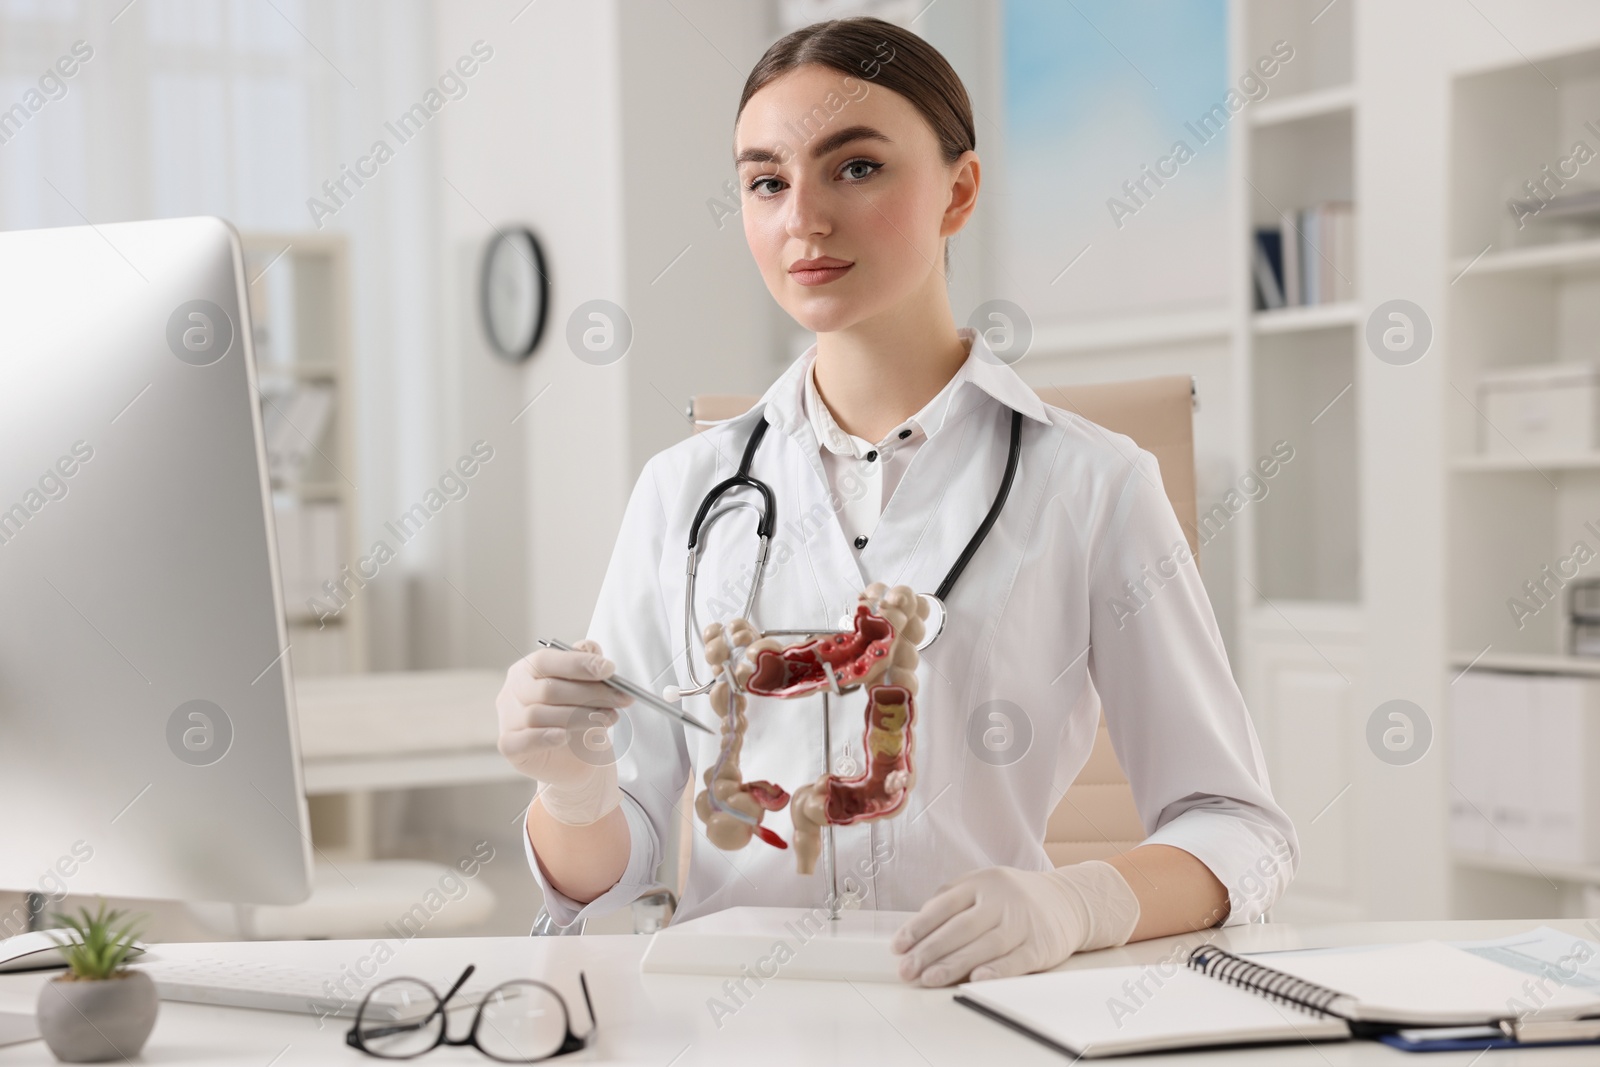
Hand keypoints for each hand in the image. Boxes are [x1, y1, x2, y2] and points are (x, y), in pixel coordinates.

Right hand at [496, 639, 630, 823]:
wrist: (577, 759)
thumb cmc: (579, 715)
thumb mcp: (588, 687)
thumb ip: (586, 665)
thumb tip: (590, 648)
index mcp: (527, 669)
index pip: (545, 660)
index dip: (577, 663)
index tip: (609, 669)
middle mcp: (513, 691)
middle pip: (547, 689)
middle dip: (590, 693)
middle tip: (621, 698)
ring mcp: (508, 719)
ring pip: (539, 715)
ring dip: (579, 717)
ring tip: (608, 719)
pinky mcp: (510, 747)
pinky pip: (523, 741)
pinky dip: (545, 737)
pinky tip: (565, 736)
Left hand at [890, 861, 1139, 986]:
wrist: (1068, 900)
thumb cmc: (1013, 898)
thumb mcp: (982, 887)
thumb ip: (950, 901)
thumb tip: (917, 929)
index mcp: (980, 883)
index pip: (943, 906)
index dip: (918, 927)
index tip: (898, 947)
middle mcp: (1000, 899)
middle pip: (960, 928)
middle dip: (930, 951)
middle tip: (907, 970)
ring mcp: (1022, 921)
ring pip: (984, 945)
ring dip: (954, 965)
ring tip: (929, 980)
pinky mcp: (1041, 944)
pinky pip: (1016, 959)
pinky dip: (996, 970)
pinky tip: (976, 980)